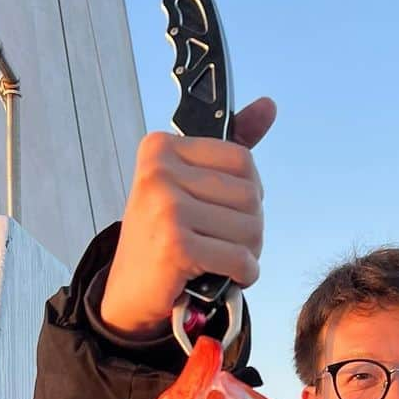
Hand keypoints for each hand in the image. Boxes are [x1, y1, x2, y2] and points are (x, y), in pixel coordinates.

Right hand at [101, 96, 276, 338]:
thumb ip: (229, 149)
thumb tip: (269, 105)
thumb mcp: (190, 186)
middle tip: (224, 246)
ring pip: (251, 228)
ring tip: (222, 261)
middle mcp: (160, 170)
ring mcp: (165, 205)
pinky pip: (241, 258)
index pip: (243, 161)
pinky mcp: (175, 244)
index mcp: (162, 147)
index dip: (247, 197)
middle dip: (250, 230)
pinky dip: (243, 275)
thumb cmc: (165, 238)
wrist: (129, 293)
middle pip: (251, 196)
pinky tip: (226, 278)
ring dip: (248, 254)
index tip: (221, 215)